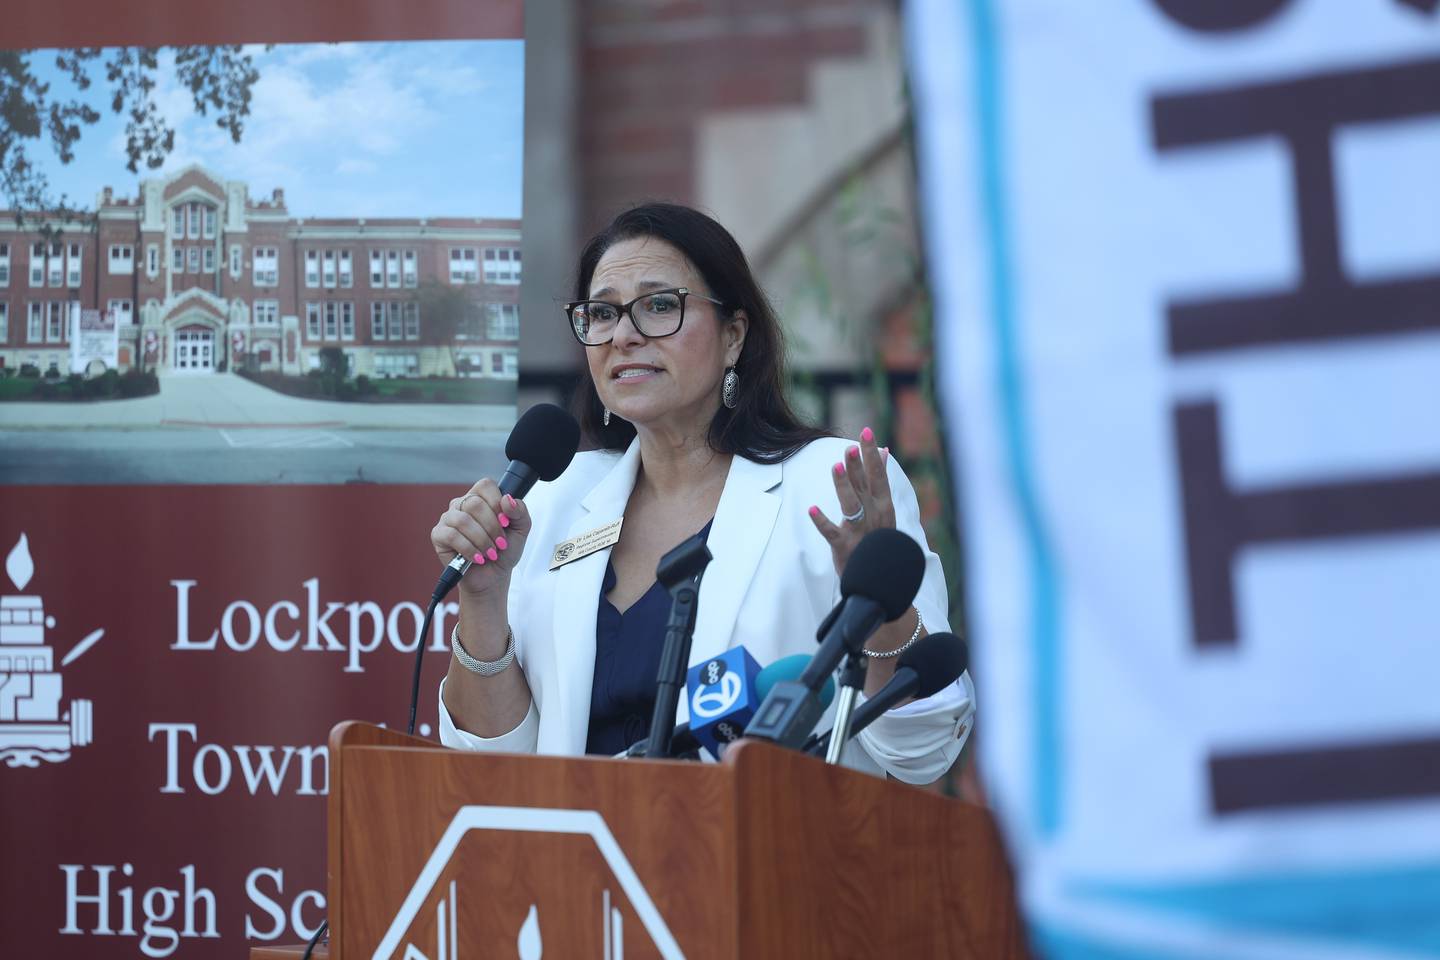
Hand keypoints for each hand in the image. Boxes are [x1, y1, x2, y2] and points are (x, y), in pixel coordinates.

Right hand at [430, 479, 531, 599]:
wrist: (493, 576)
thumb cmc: (505, 550)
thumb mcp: (521, 530)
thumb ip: (520, 511)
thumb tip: (507, 499)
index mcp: (481, 497)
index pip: (485, 485)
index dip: (497, 502)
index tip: (506, 522)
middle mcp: (462, 504)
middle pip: (475, 503)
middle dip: (492, 527)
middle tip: (500, 544)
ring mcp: (448, 518)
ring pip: (463, 520)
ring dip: (482, 540)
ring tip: (490, 554)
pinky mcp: (438, 534)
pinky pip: (452, 535)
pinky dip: (469, 549)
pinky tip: (477, 558)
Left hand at [807, 427, 893, 577]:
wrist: (879, 579)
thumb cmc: (877, 537)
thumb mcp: (883, 507)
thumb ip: (879, 479)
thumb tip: (884, 451)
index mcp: (883, 504)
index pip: (878, 474)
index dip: (871, 453)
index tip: (865, 432)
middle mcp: (874, 515)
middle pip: (864, 486)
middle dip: (858, 466)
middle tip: (850, 446)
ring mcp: (859, 531)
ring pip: (851, 505)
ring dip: (843, 486)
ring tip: (836, 467)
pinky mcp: (844, 546)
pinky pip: (832, 533)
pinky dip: (822, 522)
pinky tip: (812, 510)